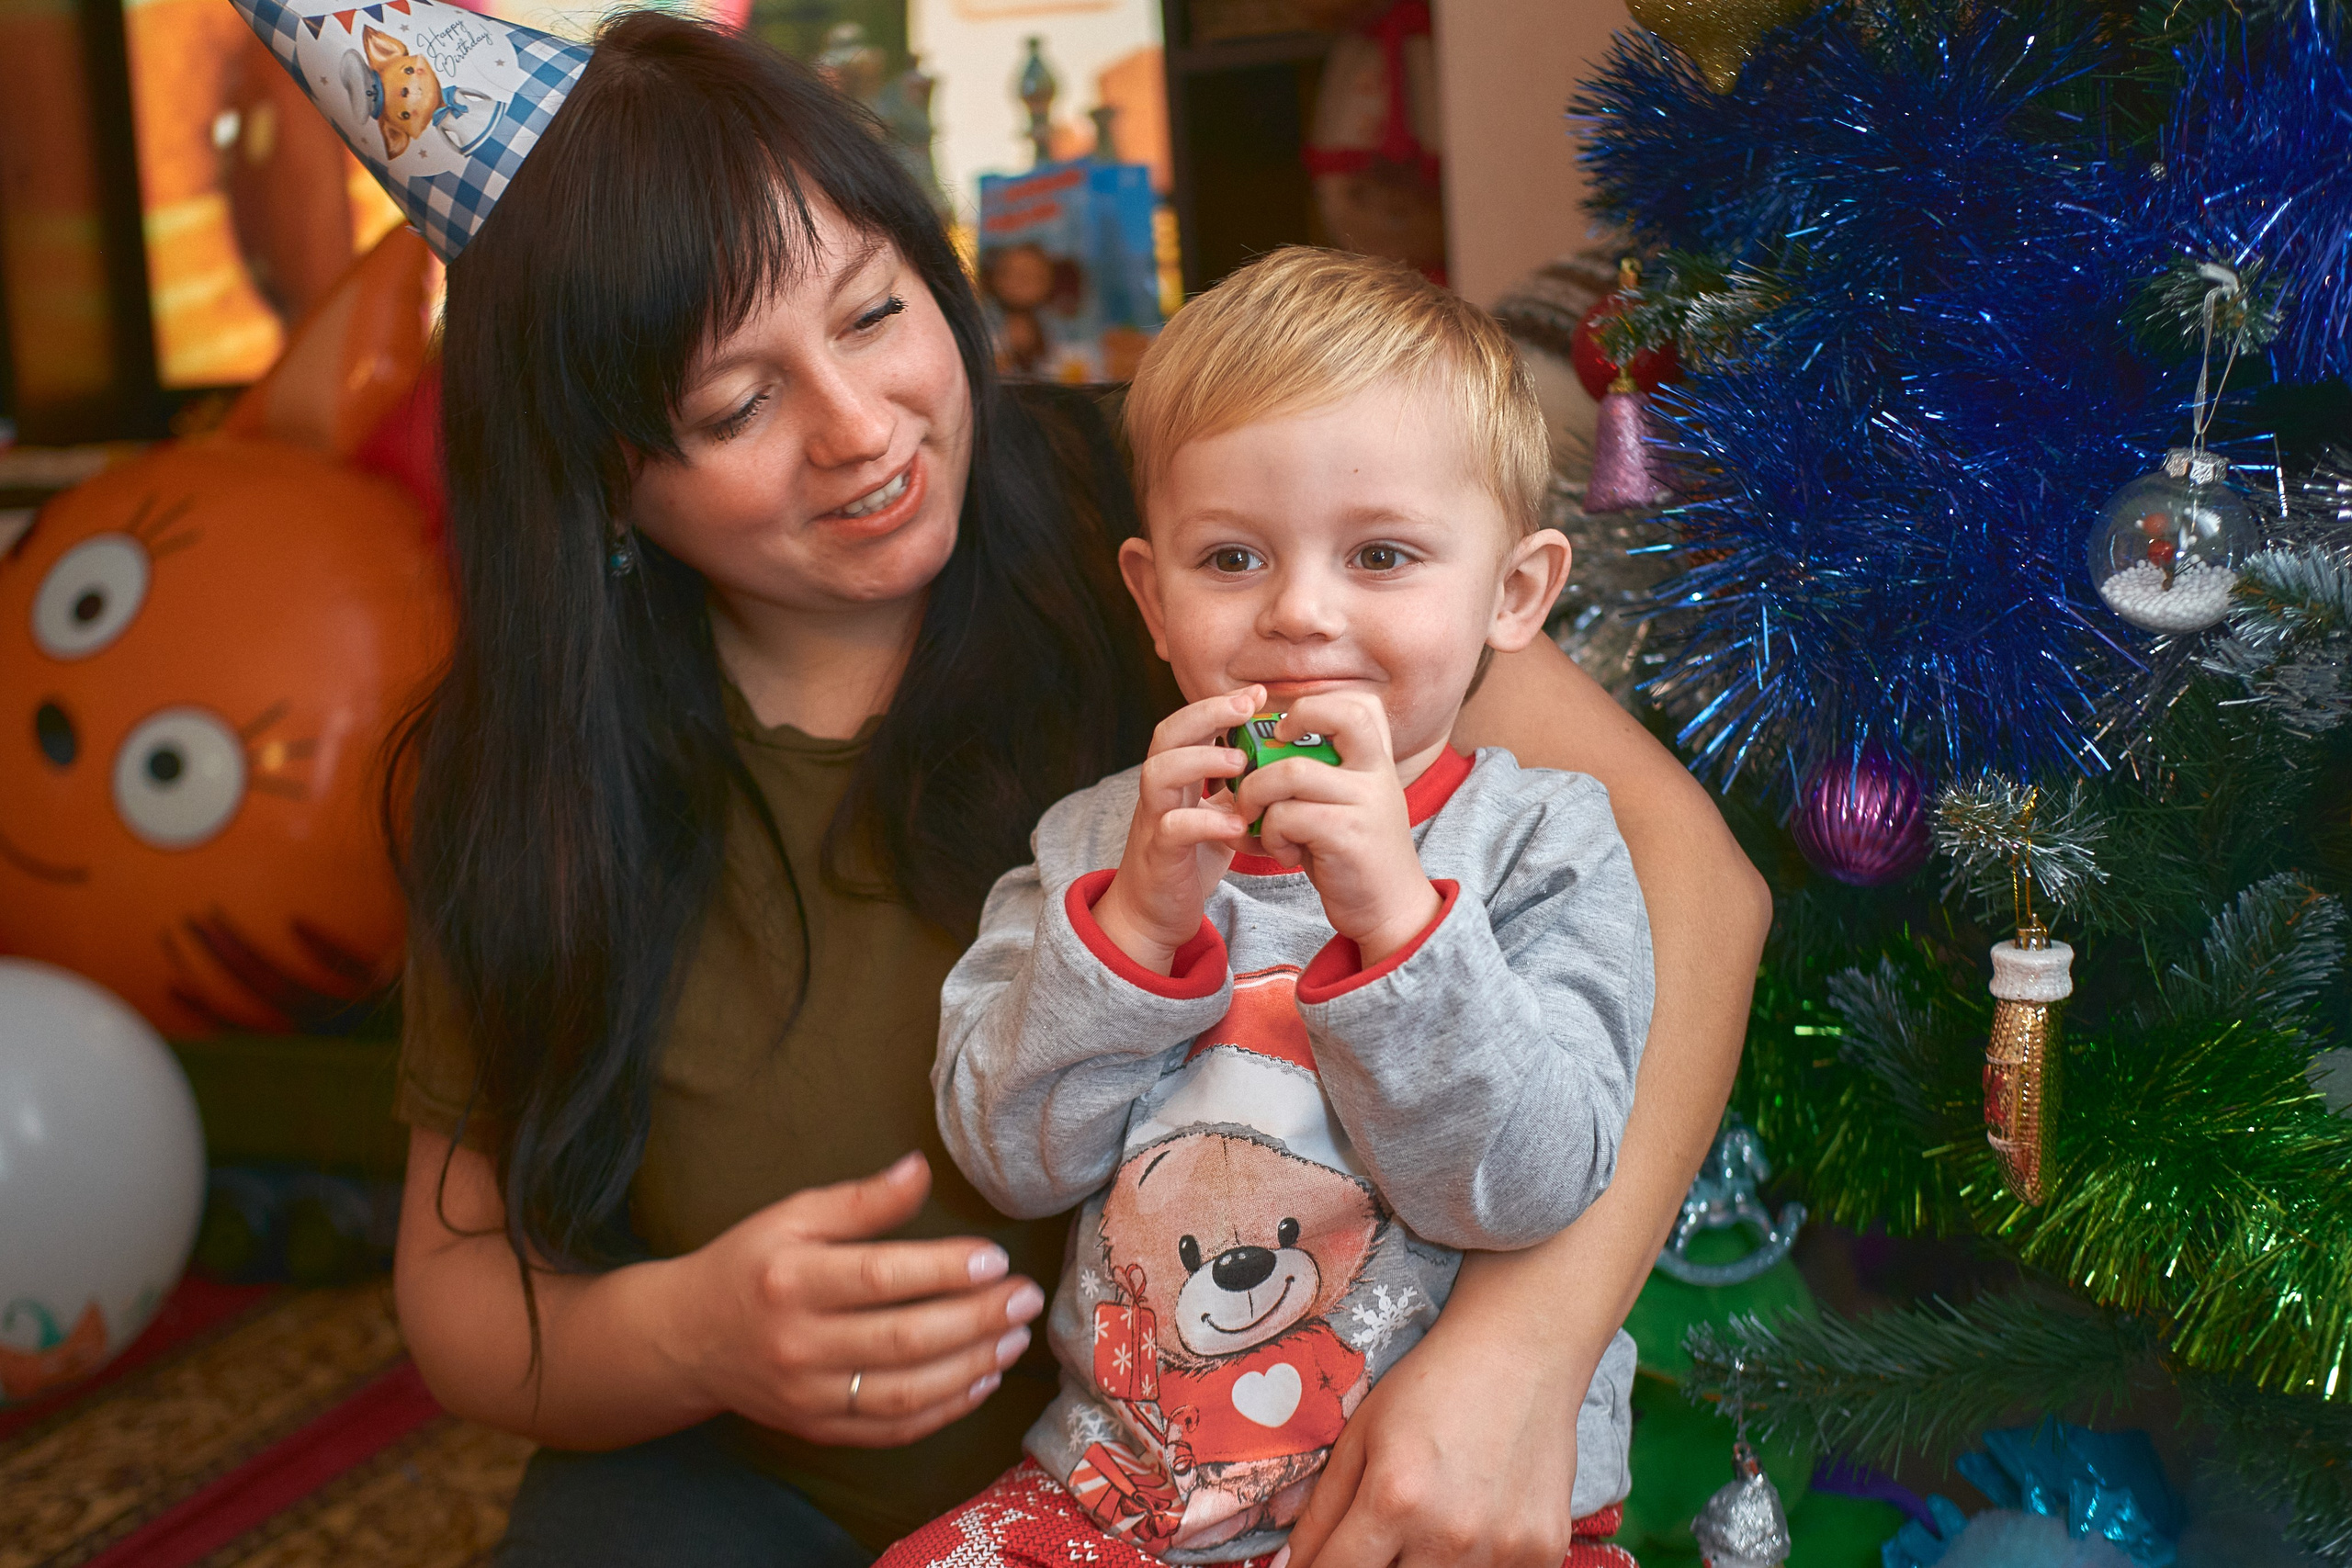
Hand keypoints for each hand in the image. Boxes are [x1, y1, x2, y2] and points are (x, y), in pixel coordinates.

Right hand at [662, 1151, 1045, 1447]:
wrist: (685, 1339)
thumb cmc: (748, 1265)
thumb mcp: (793, 1216)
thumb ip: (861, 1200)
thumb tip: (921, 1169)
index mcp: (790, 1280)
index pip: (879, 1278)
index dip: (943, 1270)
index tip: (995, 1258)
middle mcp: (797, 1344)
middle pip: (902, 1341)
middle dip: (976, 1321)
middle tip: (1025, 1299)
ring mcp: (807, 1396)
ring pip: (904, 1394)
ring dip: (971, 1368)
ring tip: (1014, 1338)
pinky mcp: (817, 1429)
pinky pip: (891, 1430)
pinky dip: (944, 1411)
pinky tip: (981, 1381)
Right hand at [1092, 688, 1259, 973]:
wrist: (1154, 915)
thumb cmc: (1188, 860)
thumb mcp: (1218, 815)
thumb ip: (1238, 790)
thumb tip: (1281, 762)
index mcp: (1176, 778)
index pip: (1187, 725)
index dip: (1219, 705)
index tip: (1257, 693)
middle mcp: (1159, 792)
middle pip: (1167, 735)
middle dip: (1206, 713)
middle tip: (1247, 706)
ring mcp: (1153, 821)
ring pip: (1159, 773)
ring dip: (1200, 759)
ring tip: (1241, 761)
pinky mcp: (1158, 856)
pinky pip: (1172, 829)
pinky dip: (1205, 822)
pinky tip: (1238, 824)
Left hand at [1234, 693, 1438, 964]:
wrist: (1392, 910)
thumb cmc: (1353, 855)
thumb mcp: (1346, 804)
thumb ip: (1318, 774)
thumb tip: (1256, 751)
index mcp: (1377, 761)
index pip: (1359, 703)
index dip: (1314, 706)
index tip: (1285, 732)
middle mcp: (1377, 773)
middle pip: (1338, 715)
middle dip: (1290, 724)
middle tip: (1265, 759)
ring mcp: (1365, 802)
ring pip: (1290, 773)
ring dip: (1257, 795)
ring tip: (1259, 820)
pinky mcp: (1346, 835)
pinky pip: (1285, 817)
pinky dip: (1269, 834)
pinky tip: (1282, 852)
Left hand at [1284, 1307, 1584, 1567]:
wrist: (1522, 1353)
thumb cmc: (1433, 1386)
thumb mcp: (1360, 1436)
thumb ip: (1322, 1510)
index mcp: (1394, 1498)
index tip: (1319, 1565)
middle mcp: (1449, 1534)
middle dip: (1374, 1566)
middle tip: (1380, 1535)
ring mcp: (1503, 1549)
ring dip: (1422, 1565)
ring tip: (1427, 1523)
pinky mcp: (1544, 1551)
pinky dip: (1474, 1564)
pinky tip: (1473, 1527)